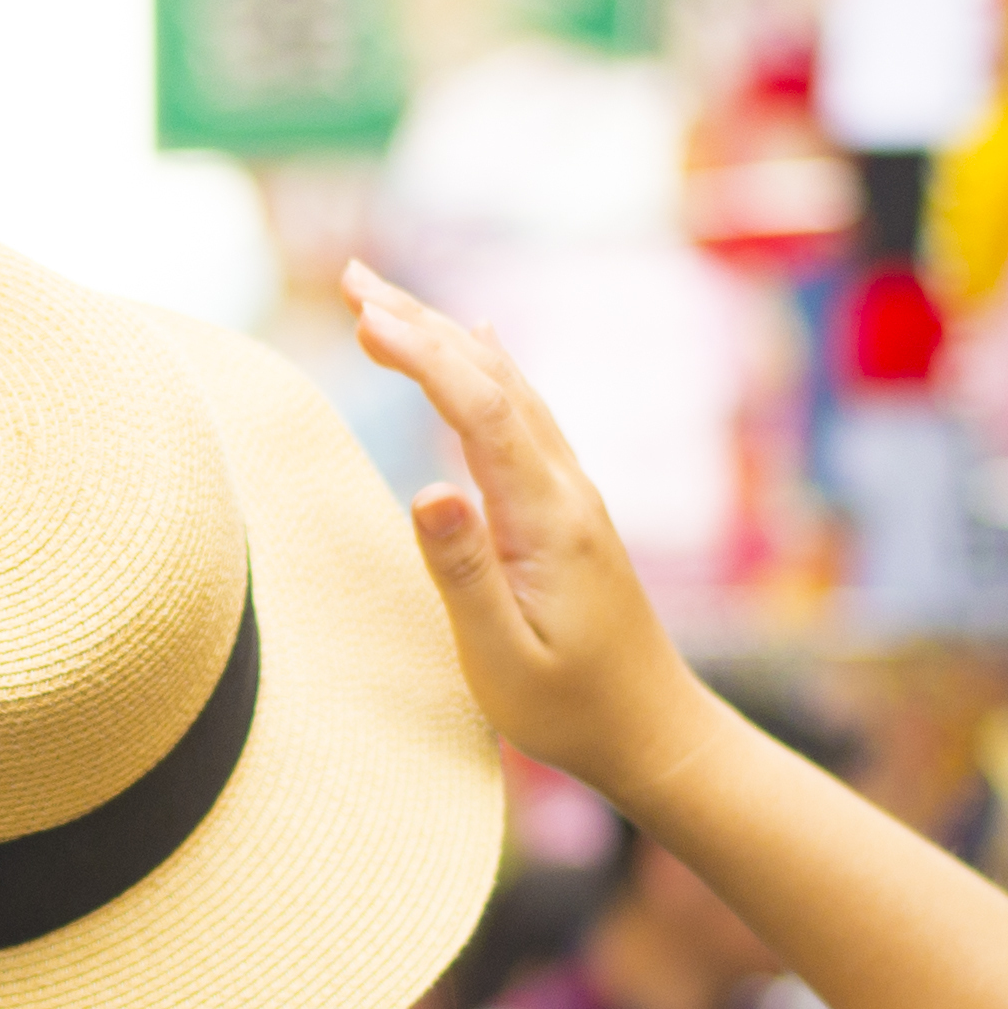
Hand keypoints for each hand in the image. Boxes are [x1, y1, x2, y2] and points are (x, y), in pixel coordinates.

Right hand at [345, 267, 711, 799]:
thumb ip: (464, 574)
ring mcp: (573, 493)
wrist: (655, 732)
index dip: (421, 354)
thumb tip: (424, 489)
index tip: (362, 315)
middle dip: (421, 322)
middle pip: (493, 378)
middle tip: (352, 276)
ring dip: (445, 335)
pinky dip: (486, 364)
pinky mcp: (569, 508)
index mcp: (547, 518)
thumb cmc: (572, 710)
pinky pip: (524, 412)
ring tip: (383, 298)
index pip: (478, 410)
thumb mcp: (504, 660)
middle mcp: (566, 489)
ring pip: (508, 387)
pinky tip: (478, 339)